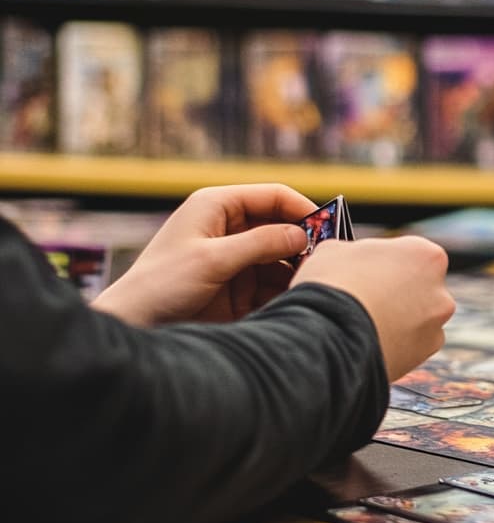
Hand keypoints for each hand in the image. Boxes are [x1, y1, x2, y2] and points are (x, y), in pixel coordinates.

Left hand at [93, 185, 313, 326]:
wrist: (136, 325)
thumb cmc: (161, 284)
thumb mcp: (212, 260)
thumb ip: (260, 244)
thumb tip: (302, 235)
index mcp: (217, 206)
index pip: (272, 196)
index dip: (302, 208)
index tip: (329, 227)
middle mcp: (229, 227)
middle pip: (281, 226)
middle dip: (304, 241)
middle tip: (328, 259)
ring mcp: (235, 257)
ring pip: (281, 256)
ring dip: (297, 268)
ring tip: (312, 282)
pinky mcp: (238, 285)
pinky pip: (273, 282)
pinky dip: (286, 288)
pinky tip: (296, 298)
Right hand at [292, 236, 454, 382]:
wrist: (330, 336)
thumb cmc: (334, 286)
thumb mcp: (334, 250)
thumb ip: (353, 251)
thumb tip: (345, 257)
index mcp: (427, 255)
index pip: (410, 253)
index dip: (385, 262)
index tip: (368, 271)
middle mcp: (440, 290)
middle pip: (419, 287)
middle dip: (396, 293)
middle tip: (367, 299)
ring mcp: (435, 326)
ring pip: (418, 319)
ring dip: (397, 320)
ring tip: (364, 324)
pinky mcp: (424, 355)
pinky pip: (410, 346)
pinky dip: (395, 344)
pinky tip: (370, 342)